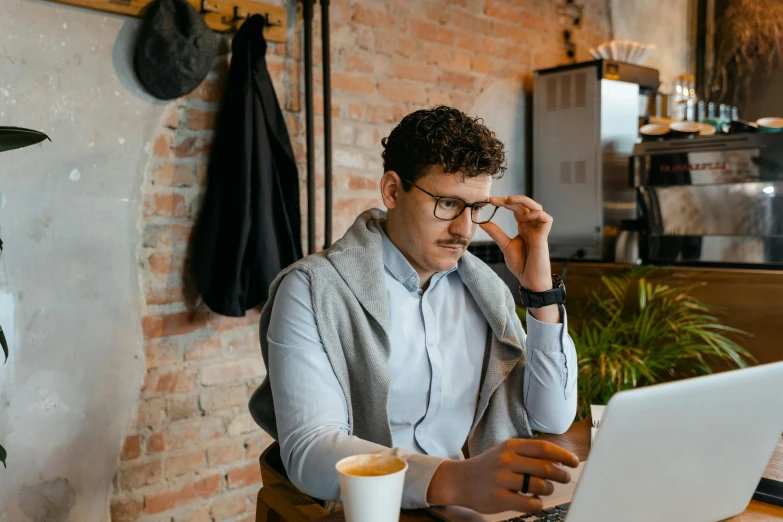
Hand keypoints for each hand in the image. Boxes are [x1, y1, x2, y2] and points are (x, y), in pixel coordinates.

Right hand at [427, 439, 578, 513]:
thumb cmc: (487, 467)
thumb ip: (528, 454)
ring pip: (540, 486)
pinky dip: (538, 503)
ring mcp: (502, 479)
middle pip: (545, 467)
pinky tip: (533, 500)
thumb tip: (559, 460)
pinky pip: (530, 503)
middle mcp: (506, 461)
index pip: (543, 448)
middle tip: (565, 477)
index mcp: (510, 446)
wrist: (459, 480)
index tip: (574, 461)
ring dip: (548, 489)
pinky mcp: (499, 498)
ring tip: (544, 489)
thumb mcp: (505, 453)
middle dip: (561, 474)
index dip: (562, 454)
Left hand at [480, 196, 552, 292]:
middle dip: (510, 199)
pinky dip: (536, 214)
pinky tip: (525, 217)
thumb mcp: (505, 246)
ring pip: (537, 207)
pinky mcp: (543, 236)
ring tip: (509, 200)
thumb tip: (483, 223)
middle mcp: (531, 226)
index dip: (504, 202)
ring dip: (524, 201)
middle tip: (494, 200)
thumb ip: (496, 233)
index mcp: (523, 227)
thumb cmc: (521, 265)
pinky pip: (546, 218)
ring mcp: (538, 230)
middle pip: (524, 205)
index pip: (515, 208)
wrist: (529, 280)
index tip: (490, 201)